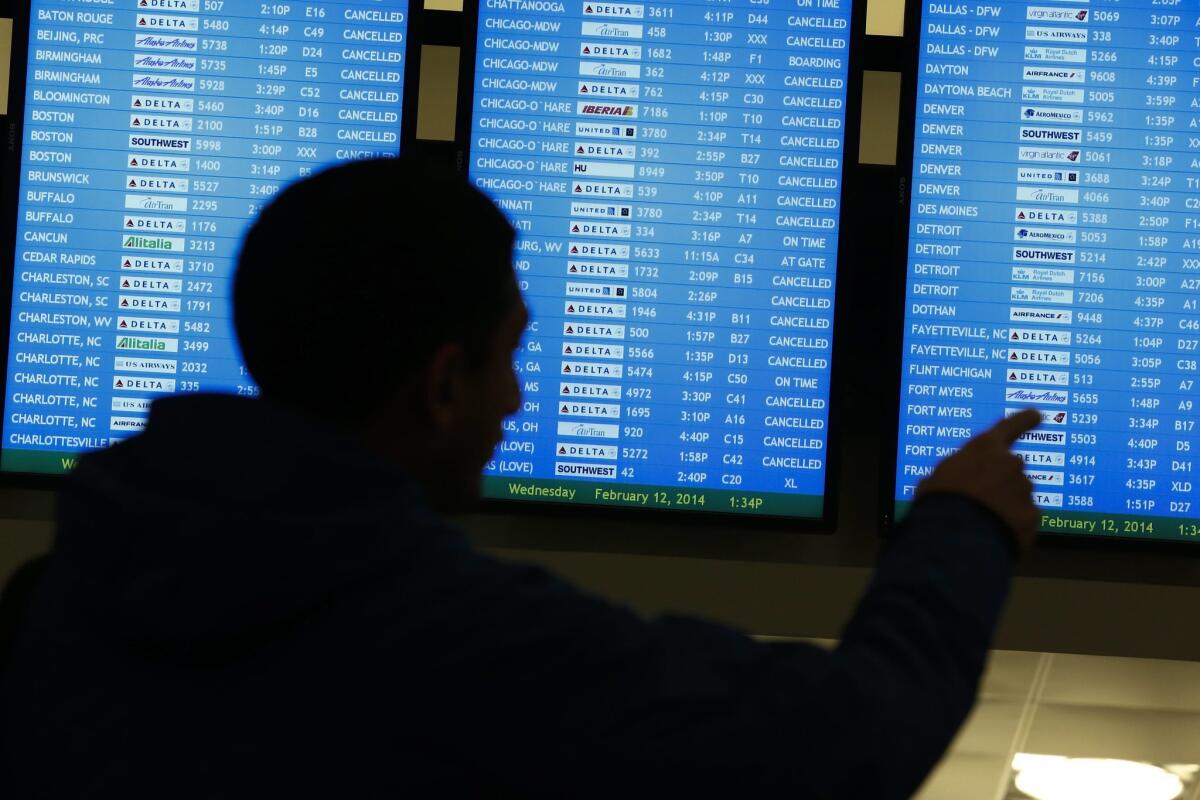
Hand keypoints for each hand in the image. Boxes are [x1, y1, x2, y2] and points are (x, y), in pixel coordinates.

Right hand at [916, 408, 1042, 552]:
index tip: (1037, 414)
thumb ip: (957, 472)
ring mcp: (1024, 491)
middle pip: (1010, 471)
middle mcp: (1011, 464)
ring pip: (1017, 497)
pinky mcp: (1032, 516)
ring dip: (1005, 506)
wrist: (956, 535)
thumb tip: (958, 479)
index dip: (1024, 420)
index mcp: (985, 448)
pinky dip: (1012, 525)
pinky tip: (994, 533)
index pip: (1010, 427)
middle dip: (1000, 483)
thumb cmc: (941, 500)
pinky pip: (1023, 519)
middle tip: (979, 500)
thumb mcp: (938, 478)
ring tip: (982, 521)